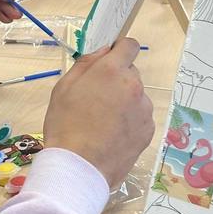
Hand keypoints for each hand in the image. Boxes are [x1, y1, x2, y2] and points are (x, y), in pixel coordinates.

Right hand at [43, 39, 154, 188]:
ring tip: (104, 122)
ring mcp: (144, 109)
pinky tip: (112, 135)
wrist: (79, 167)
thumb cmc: (65, 125)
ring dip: (125, 102)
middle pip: (131, 73)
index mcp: (113, 71)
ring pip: (136, 96)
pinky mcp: (148, 130)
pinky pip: (140, 117)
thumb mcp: (64, 87)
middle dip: (118, 80)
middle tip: (98, 99)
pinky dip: (130, 121)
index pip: (129, 45)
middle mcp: (134, 86)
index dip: (120, 50)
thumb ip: (86, 63)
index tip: (111, 60)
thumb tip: (103, 52)